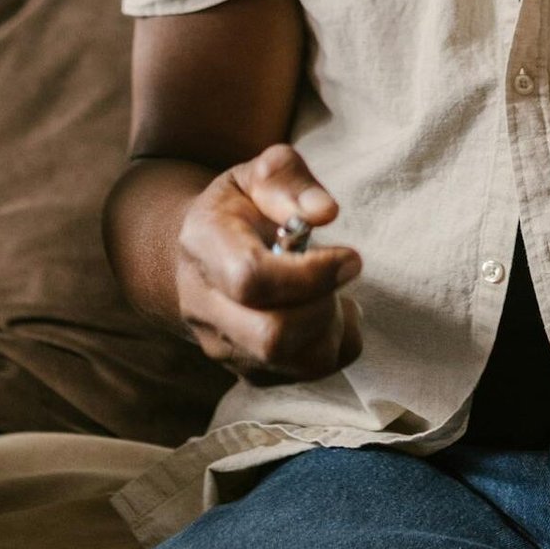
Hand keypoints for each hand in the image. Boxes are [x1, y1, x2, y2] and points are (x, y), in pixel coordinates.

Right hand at [175, 144, 361, 384]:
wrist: (202, 255)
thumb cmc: (238, 208)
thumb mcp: (258, 175)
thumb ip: (289, 181)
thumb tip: (325, 212)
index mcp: (204, 246)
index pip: (251, 280)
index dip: (310, 274)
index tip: (348, 255)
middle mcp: (205, 307)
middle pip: (271, 338)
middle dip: (325, 307)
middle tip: (343, 271)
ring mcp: (224, 347)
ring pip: (296, 364)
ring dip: (334, 325)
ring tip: (331, 289)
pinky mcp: (250, 371)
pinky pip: (310, 373)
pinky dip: (336, 342)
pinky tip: (326, 309)